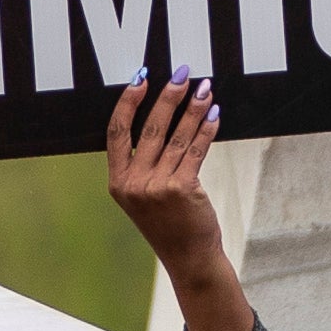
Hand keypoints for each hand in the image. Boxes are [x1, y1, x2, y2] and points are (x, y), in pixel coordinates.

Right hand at [103, 77, 257, 330]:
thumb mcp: (143, 198)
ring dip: (193, 108)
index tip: (140, 78)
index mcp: (117, 183)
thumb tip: (161, 119)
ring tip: (205, 87)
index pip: (115, 132)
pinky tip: (215, 114)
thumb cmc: (169, 225)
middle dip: (167, 96)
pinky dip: (206, 129)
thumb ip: (142, 166)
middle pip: (149, 128)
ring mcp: (156, 187)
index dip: (127, 103)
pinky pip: (195, 151)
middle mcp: (133, 184)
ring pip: (176, 136)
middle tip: (181, 73)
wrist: (188, 258)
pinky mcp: (182, 189)